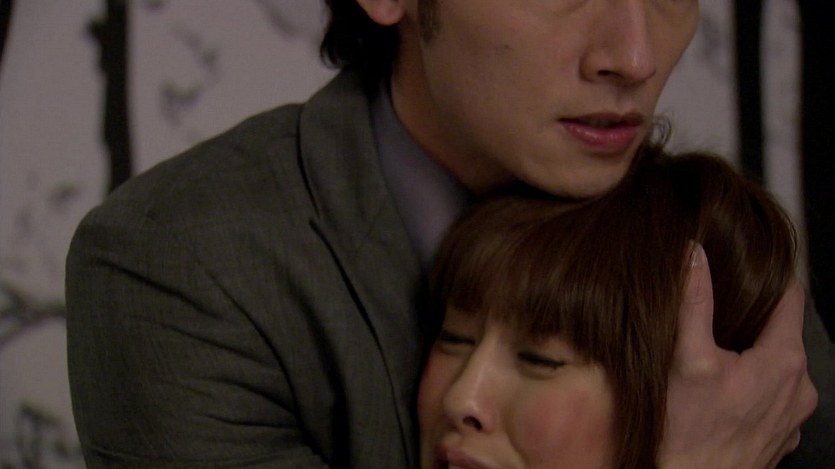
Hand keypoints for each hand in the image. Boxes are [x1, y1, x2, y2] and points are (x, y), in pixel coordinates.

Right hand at [657, 244, 817, 468]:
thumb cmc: (685, 433)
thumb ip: (693, 301)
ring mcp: (792, 417)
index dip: (768, 274)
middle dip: (753, 316)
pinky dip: (752, 384)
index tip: (744, 262)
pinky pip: (772, 395)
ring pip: (777, 365)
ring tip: (715, 349)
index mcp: (783, 362)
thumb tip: (693, 254)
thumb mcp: (685, 358)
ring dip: (753, 352)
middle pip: (782, 331)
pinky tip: (721, 388)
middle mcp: (799, 390)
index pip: (791, 296)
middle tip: (717, 307)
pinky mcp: (779, 437)